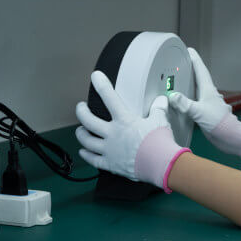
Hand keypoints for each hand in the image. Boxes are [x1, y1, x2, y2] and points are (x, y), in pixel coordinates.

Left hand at [75, 71, 189, 192]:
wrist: (160, 163)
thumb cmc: (160, 142)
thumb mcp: (160, 120)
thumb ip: (158, 109)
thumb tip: (161, 101)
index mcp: (124, 120)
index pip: (110, 97)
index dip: (101, 84)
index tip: (95, 77)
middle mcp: (112, 134)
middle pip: (88, 121)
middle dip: (82, 112)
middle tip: (80, 107)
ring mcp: (109, 149)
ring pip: (87, 141)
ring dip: (81, 134)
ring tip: (80, 130)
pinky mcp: (111, 164)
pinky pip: (93, 159)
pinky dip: (86, 155)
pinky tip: (83, 152)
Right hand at [169, 48, 240, 157]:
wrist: (230, 137)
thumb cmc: (219, 123)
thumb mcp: (198, 112)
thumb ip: (185, 104)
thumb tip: (173, 96)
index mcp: (208, 90)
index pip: (201, 70)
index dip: (195, 59)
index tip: (189, 50)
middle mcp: (209, 94)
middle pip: (199, 78)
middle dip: (192, 70)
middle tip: (183, 62)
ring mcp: (209, 103)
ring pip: (199, 89)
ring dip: (191, 84)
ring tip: (182, 80)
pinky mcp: (208, 112)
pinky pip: (197, 100)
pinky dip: (190, 97)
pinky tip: (185, 101)